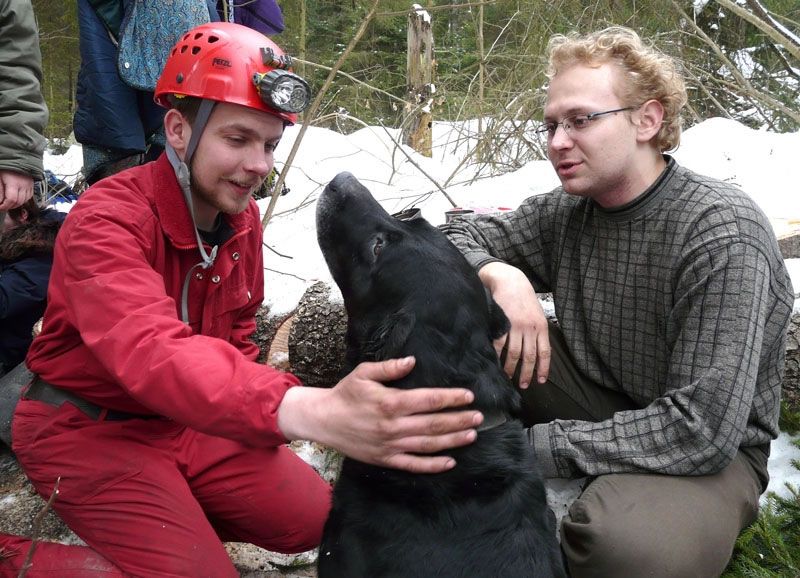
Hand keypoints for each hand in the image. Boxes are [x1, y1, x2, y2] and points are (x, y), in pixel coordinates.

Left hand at [0, 170, 33, 210]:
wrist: (17, 158)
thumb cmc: (6, 167)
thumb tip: (0, 202)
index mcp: (14, 183)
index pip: (11, 200)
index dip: (5, 206)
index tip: (0, 207)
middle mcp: (24, 185)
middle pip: (18, 202)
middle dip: (10, 206)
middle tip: (2, 206)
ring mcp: (29, 185)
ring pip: (24, 200)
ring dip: (16, 204)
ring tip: (9, 202)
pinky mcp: (31, 185)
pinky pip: (29, 196)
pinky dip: (23, 200)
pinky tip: (17, 198)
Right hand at [278, 356, 481, 472]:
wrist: (324, 420)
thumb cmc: (346, 394)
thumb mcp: (364, 373)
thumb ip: (390, 368)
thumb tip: (412, 361)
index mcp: (391, 403)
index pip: (429, 400)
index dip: (451, 398)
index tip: (468, 396)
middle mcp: (394, 426)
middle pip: (434, 424)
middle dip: (459, 420)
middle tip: (478, 417)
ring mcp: (391, 445)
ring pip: (429, 444)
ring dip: (453, 440)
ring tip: (472, 435)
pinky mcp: (386, 459)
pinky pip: (414, 465)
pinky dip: (433, 465)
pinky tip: (450, 461)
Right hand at [479, 261, 549, 387]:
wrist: (510, 281)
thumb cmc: (523, 298)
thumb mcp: (537, 314)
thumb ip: (538, 331)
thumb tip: (537, 352)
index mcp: (541, 326)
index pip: (545, 353)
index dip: (543, 369)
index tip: (541, 381)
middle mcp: (530, 328)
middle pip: (529, 357)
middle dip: (526, 374)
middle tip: (523, 385)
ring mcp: (516, 326)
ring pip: (514, 353)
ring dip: (511, 368)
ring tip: (508, 376)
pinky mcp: (502, 323)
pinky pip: (499, 344)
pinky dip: (497, 356)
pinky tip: (496, 362)